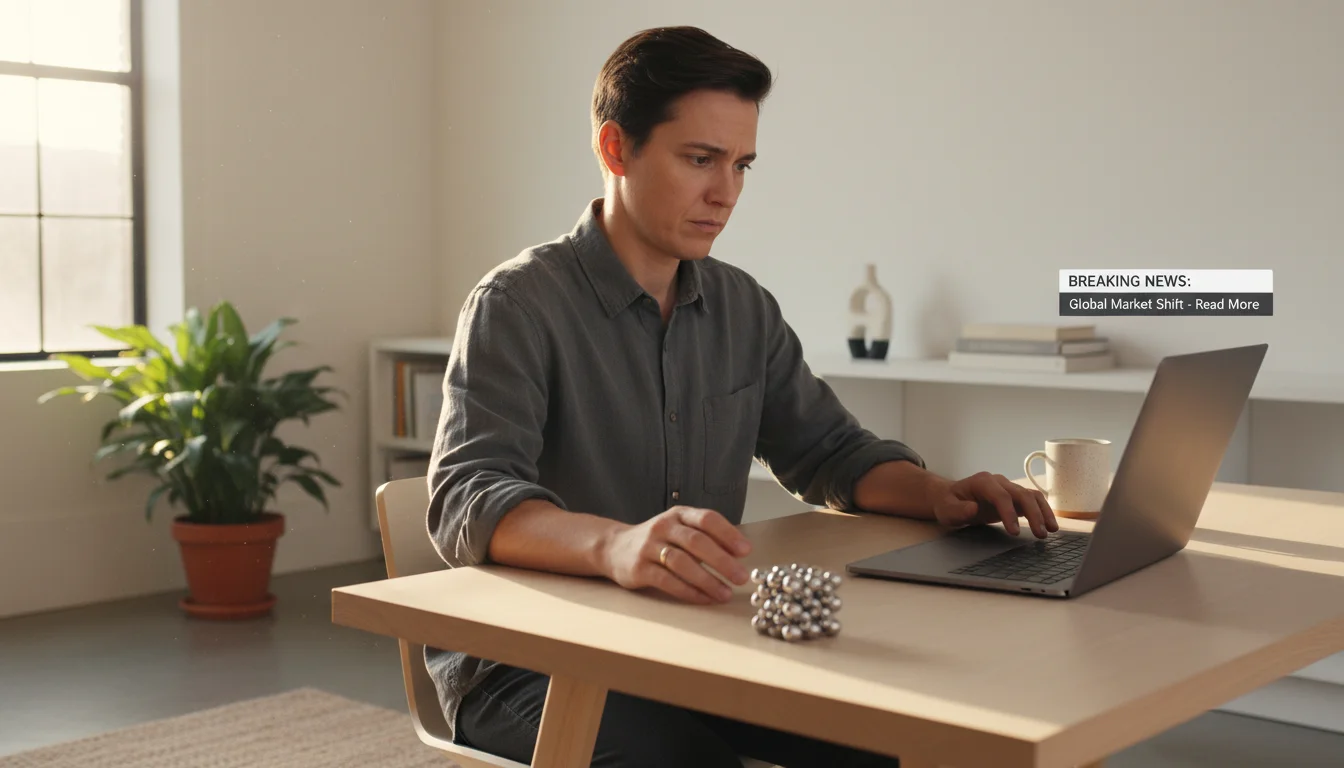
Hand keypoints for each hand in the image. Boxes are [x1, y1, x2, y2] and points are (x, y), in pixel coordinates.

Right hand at [600, 506, 752, 603]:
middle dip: (722, 561)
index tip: (746, 551)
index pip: (707, 519)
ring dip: (707, 580)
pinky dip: (688, 591)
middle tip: (741, 577)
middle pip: (696, 542)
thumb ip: (705, 537)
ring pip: (682, 562)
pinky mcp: (639, 568)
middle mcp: (664, 526)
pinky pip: (667, 581)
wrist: (614, 547)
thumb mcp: (679, 528)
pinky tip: (704, 599)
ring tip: (725, 594)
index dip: (728, 534)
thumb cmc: (657, 540)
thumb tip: (739, 555)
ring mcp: (649, 547)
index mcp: (679, 514)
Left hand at [931, 471, 1057, 538]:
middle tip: (1040, 534)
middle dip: (1033, 514)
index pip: (1000, 496)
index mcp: (982, 482)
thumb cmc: (948, 503)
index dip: (1009, 513)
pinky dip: (1042, 511)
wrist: (950, 496)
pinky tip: (1049, 525)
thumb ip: (958, 510)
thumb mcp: (946, 509)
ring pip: (1031, 496)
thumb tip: (973, 509)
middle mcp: (998, 482)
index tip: (1014, 532)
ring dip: (1043, 512)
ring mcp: (1008, 488)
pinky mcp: (1013, 497)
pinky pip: (1032, 501)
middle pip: (1021, 494)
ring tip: (1051, 531)